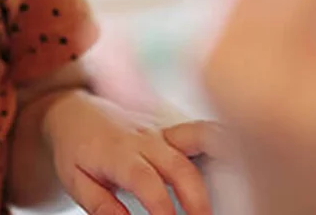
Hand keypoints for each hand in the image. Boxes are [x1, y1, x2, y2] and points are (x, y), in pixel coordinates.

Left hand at [42, 89, 223, 214]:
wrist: (75, 110)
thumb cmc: (75, 150)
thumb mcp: (76, 181)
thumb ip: (101, 205)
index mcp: (118, 152)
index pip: (146, 180)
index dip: (162, 206)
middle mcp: (145, 138)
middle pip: (180, 165)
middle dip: (197, 199)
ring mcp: (164, 130)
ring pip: (201, 138)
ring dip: (223, 163)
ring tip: (238, 191)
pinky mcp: (176, 129)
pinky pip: (205, 133)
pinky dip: (225, 146)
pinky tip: (240, 165)